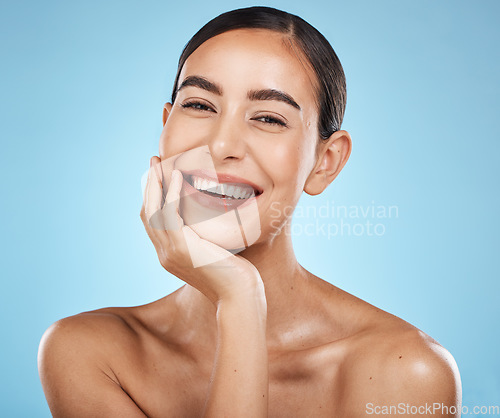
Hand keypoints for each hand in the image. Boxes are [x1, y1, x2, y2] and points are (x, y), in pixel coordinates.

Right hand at [140, 156, 264, 306]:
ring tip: (160, 162)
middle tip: (154, 161)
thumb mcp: (214, 251)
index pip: (153, 221)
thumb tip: (208, 219)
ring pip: (153, 211)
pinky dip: (170, 193)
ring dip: (155, 184)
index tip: (159, 174)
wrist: (239, 295)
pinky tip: (176, 177)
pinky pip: (169, 214)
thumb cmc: (234, 274)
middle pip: (147, 212)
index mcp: (170, 255)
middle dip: (149, 185)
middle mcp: (164, 254)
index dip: (153, 196)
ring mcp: (170, 252)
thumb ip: (203, 237)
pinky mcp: (181, 248)